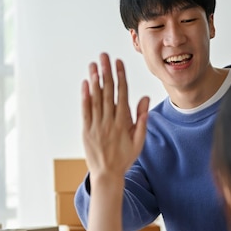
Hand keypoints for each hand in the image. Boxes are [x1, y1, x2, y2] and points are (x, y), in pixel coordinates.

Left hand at [82, 53, 148, 183]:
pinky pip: (85, 110)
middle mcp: (109, 121)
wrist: (107, 174)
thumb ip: (142, 119)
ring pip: (96, 98)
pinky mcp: (86, 130)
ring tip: (94, 64)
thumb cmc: (124, 157)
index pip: (122, 94)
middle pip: (108, 92)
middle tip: (104, 56)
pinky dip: (85, 96)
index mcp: (123, 123)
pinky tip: (85, 83)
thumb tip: (145, 99)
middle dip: (106, 72)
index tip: (118, 63)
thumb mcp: (139, 141)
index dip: (120, 77)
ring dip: (95, 79)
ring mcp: (97, 125)